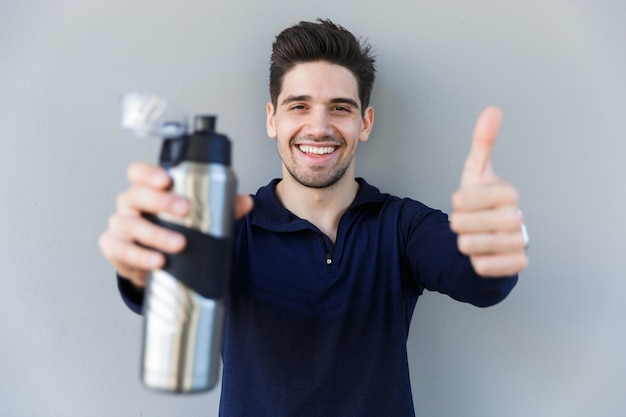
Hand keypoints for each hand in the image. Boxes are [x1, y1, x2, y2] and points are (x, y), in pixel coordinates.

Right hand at [98, 162, 253, 287]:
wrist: (157, 263)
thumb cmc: (174, 229)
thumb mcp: (196, 215)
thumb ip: (222, 206)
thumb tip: (246, 201)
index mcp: (147, 189)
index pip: (138, 172)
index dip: (149, 173)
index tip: (166, 179)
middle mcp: (130, 204)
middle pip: (135, 195)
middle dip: (161, 201)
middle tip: (185, 210)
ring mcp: (120, 226)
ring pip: (130, 225)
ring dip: (156, 235)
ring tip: (179, 244)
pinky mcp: (115, 249)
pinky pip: (123, 251)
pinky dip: (141, 257)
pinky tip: (158, 261)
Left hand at [449, 107, 527, 276]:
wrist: (486, 236)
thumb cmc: (480, 203)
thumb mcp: (476, 173)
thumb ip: (483, 143)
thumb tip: (493, 110)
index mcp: (508, 193)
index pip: (474, 197)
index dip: (461, 201)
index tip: (457, 203)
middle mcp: (518, 217)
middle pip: (474, 223)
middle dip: (460, 224)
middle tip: (459, 224)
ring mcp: (519, 241)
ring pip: (481, 246)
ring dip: (467, 244)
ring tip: (466, 240)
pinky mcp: (517, 264)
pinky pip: (494, 267)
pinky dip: (481, 264)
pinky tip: (478, 258)